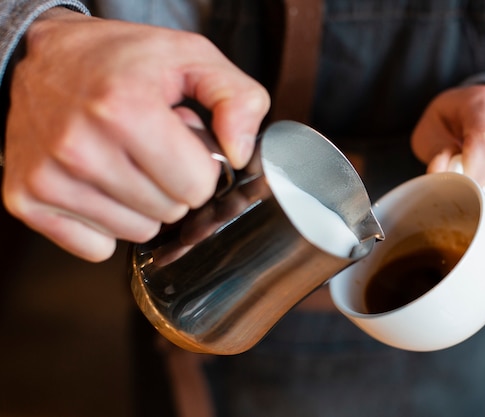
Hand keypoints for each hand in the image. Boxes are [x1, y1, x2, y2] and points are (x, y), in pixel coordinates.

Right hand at [2, 8, 269, 261]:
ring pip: (138, 233)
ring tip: (124, 160)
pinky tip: (99, 183)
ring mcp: (50, 178)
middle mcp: (80, 147)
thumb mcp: (191, 57)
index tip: (181, 141)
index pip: (198, 186)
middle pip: (171, 213)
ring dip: (142, 204)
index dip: (200, 165)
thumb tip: (240, 154)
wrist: (43, 58)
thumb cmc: (119, 60)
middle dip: (172, 183)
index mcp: (126, 109)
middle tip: (150, 146)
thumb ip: (238, 99)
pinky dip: (107, 222)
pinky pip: (98, 247)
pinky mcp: (28, 200)